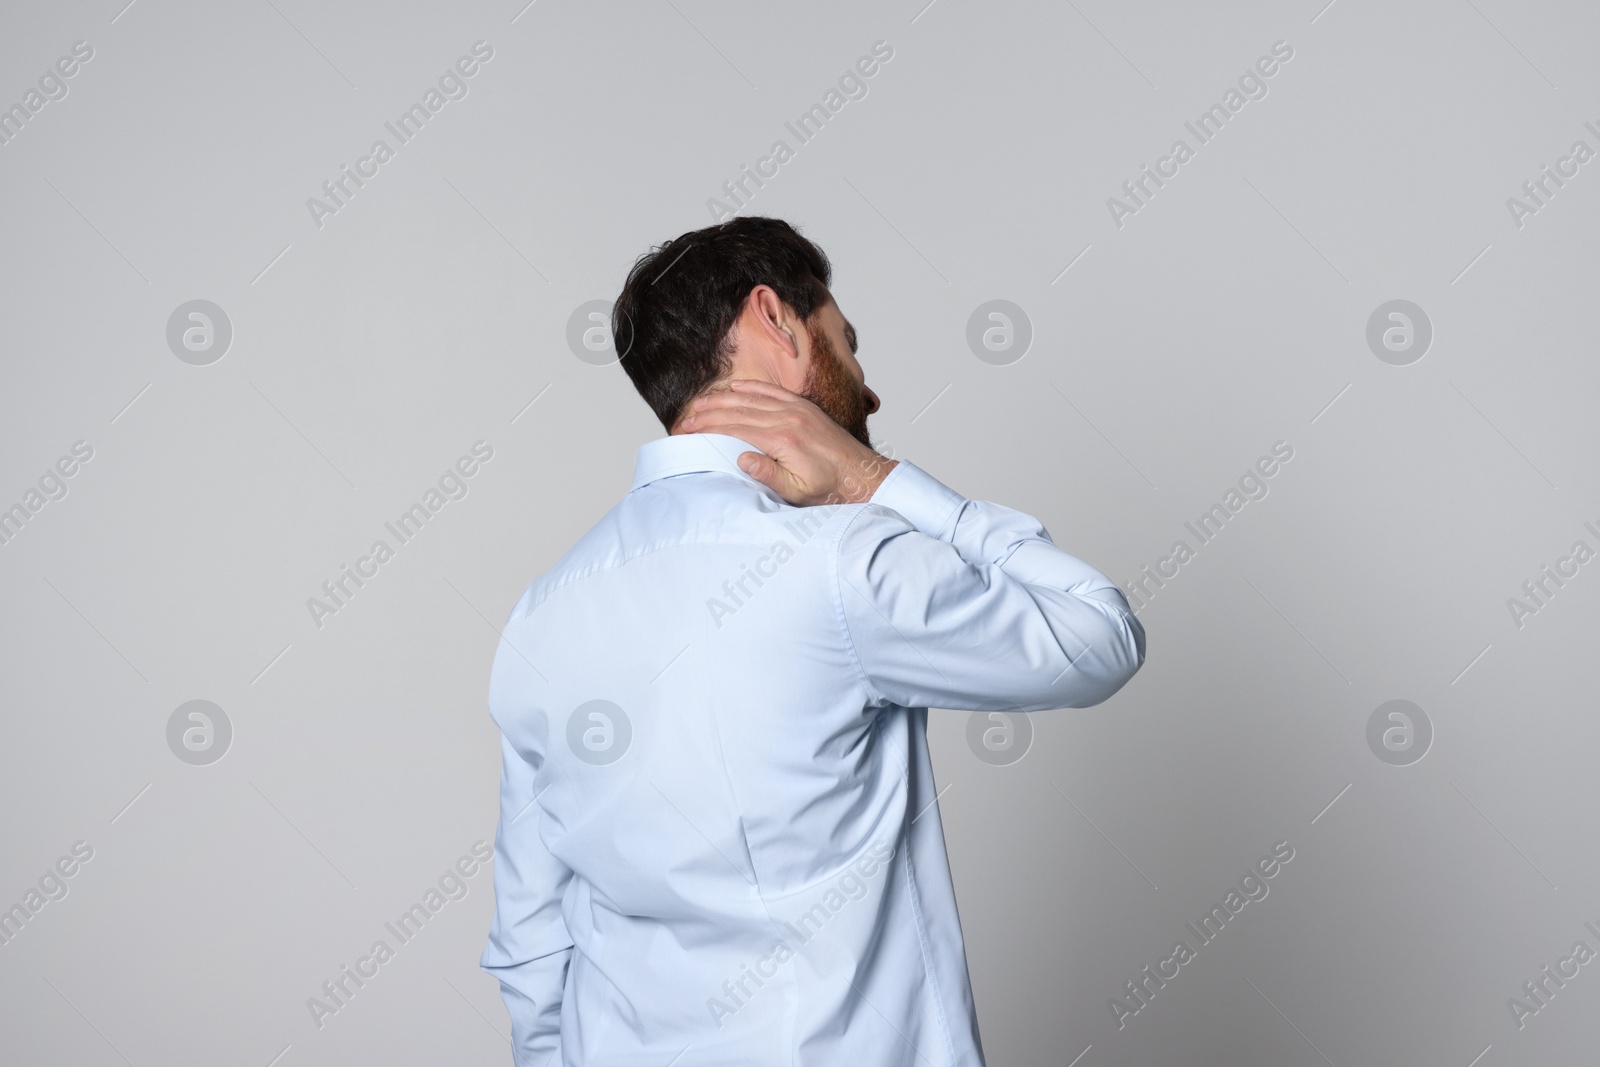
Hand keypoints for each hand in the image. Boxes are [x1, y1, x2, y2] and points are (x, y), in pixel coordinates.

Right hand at [680, 379, 897, 505]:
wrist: (861, 474)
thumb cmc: (829, 488)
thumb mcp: (798, 492)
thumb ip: (769, 475)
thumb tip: (742, 459)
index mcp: (783, 440)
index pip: (736, 429)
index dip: (709, 429)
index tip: (688, 431)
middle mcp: (788, 419)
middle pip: (739, 411)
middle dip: (709, 414)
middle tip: (686, 419)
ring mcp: (797, 409)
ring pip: (752, 399)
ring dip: (723, 399)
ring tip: (700, 403)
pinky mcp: (804, 407)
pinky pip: (772, 392)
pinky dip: (751, 388)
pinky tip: (735, 387)